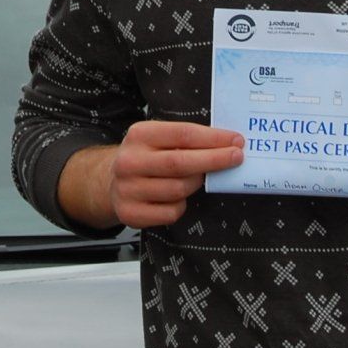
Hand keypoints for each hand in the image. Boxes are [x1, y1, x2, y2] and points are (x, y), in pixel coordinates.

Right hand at [63, 121, 243, 229]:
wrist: (109, 183)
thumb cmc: (146, 157)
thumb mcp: (158, 138)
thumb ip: (185, 139)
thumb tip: (228, 143)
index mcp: (139, 135)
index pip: (183, 134)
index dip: (213, 139)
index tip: (236, 141)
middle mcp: (130, 161)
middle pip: (181, 162)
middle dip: (215, 160)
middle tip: (237, 157)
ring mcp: (128, 189)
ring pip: (179, 189)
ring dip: (196, 184)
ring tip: (198, 178)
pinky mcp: (130, 213)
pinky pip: (171, 212)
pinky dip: (181, 205)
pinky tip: (176, 197)